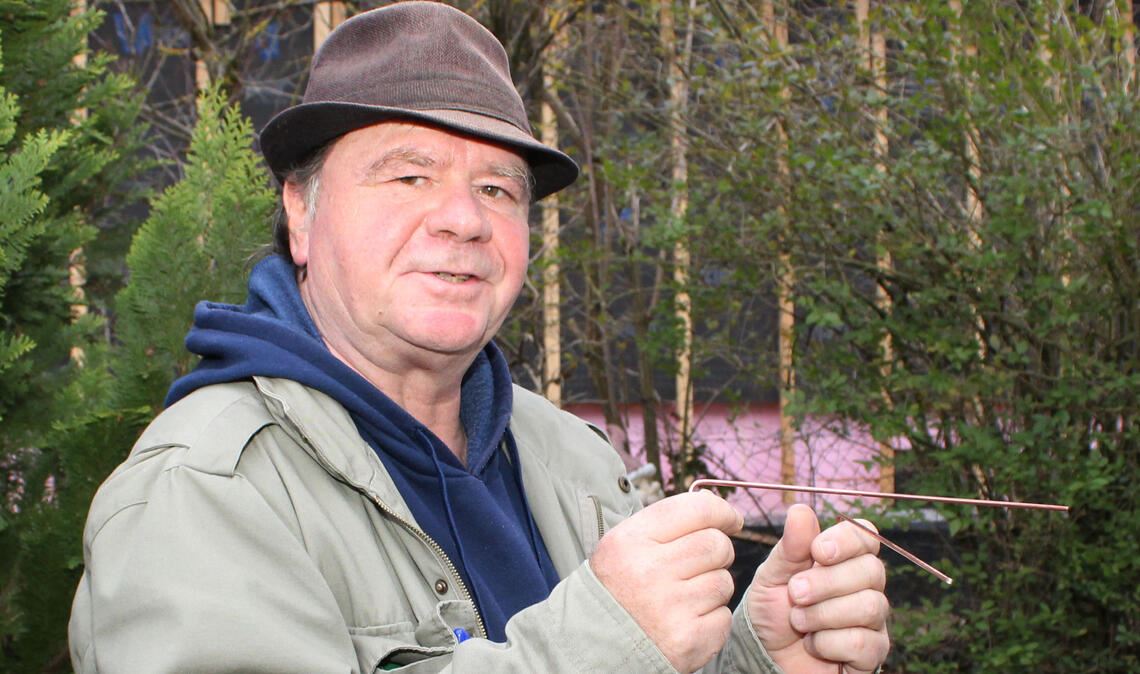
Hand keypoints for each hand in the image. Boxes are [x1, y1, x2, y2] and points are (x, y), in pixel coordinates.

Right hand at [590, 491, 742, 672]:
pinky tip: (686, 620)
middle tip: (700, 564)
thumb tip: (716, 504)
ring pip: (724, 581)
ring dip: (712, 587)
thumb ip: (666, 522)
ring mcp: (670, 608)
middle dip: (717, 552)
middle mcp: (649, 571)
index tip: (731, 519)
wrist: (593, 646)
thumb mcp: (623, 545)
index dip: (722, 511)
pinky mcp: (689, 640)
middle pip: (716, 544)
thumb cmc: (615, 589)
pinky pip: (723, 617)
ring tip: (684, 597)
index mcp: (631, 540)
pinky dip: (711, 619)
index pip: (696, 509)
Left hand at [746, 504, 889, 673]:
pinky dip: (829, 643)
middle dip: (826, 582)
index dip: (847, 540)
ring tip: (798, 620)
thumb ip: (791, 548)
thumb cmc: (772, 612)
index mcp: (844, 559)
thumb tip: (801, 510)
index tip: (817, 551)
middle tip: (795, 592)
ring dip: (823, 614)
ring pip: (870, 606)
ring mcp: (872, 620)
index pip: (866, 536)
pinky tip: (813, 644)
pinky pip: (864, 643)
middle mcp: (865, 586)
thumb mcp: (772, 576)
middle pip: (871, 571)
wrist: (765, 657)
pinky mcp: (872, 654)